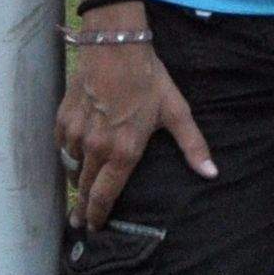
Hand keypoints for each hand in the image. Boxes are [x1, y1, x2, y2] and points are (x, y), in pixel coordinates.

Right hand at [58, 25, 215, 232]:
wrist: (115, 46)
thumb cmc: (148, 79)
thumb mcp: (176, 112)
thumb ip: (193, 146)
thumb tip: (211, 173)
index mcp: (124, 152)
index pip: (105, 196)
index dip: (98, 216)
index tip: (94, 228)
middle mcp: (97, 148)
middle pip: (84, 189)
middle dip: (82, 208)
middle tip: (79, 221)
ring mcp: (77, 133)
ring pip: (72, 167)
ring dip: (77, 178)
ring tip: (80, 187)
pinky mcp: (64, 118)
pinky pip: (62, 146)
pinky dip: (68, 153)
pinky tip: (74, 154)